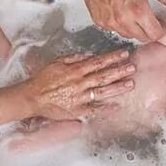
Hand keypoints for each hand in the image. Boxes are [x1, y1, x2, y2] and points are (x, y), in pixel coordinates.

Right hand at [20, 49, 135, 119]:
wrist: (32, 97)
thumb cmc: (43, 79)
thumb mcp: (57, 62)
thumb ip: (74, 58)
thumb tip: (89, 55)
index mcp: (75, 70)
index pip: (98, 62)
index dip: (112, 58)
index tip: (124, 54)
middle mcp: (80, 83)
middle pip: (104, 76)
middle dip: (119, 71)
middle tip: (133, 67)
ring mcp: (80, 98)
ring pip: (102, 92)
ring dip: (117, 88)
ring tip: (130, 84)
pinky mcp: (77, 110)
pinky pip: (94, 110)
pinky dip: (105, 109)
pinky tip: (117, 107)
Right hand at [74, 0, 165, 41]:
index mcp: (138, 10)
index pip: (155, 34)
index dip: (160, 29)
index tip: (159, 23)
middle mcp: (123, 19)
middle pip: (143, 38)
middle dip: (148, 30)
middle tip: (147, 17)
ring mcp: (110, 22)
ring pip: (128, 36)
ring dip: (133, 28)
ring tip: (132, 12)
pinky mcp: (100, 22)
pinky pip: (114, 30)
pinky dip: (119, 24)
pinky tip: (119, 11)